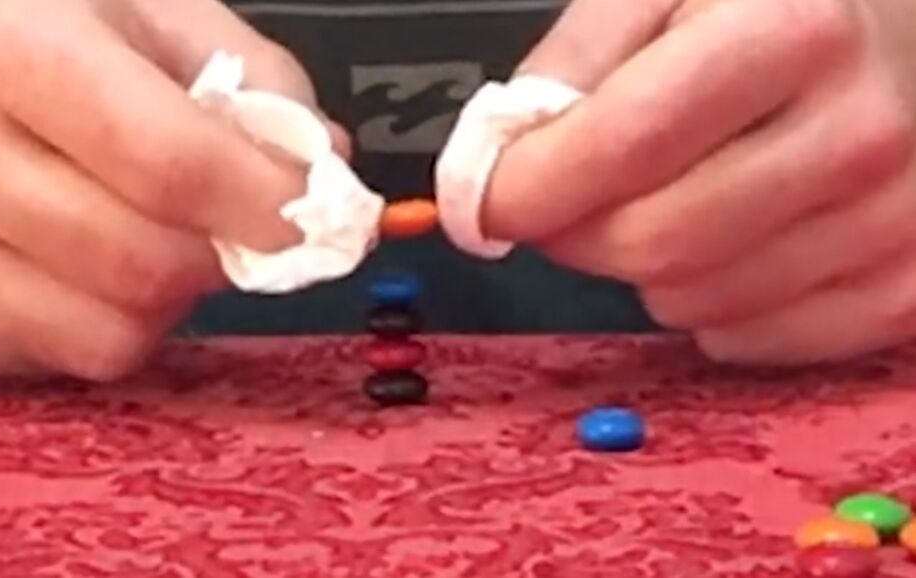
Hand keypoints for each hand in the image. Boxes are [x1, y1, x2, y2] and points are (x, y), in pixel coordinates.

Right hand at [0, 0, 344, 379]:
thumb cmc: (24, 21)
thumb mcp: (147, 6)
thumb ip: (253, 80)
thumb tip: (323, 168)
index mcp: (12, 48)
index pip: (173, 166)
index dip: (267, 205)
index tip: (310, 217)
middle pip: (147, 269)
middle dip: (216, 256)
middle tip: (220, 224)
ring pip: (108, 336)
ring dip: (158, 299)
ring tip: (139, 234)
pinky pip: (53, 358)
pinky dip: (88, 319)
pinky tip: (68, 259)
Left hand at [484, 0, 915, 364]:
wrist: (913, 44)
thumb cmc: (787, 8)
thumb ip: (578, 59)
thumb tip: (501, 157)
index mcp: (788, 31)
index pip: (624, 144)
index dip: (529, 187)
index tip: (486, 199)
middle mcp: (856, 133)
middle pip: (651, 242)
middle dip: (577, 232)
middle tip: (573, 201)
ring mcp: (893, 220)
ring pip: (692, 303)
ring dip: (647, 268)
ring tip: (675, 203)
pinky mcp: (907, 289)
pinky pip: (752, 342)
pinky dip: (712, 309)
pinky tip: (730, 246)